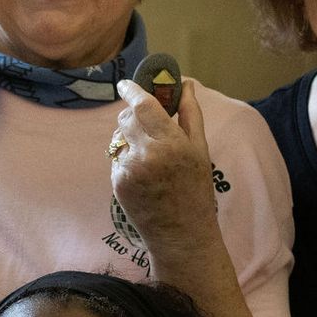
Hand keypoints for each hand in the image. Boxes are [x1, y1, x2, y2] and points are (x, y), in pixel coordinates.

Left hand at [110, 78, 219, 254]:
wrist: (181, 233)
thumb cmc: (196, 190)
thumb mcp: (200, 150)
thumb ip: (190, 114)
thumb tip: (186, 84)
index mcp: (172, 143)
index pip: (143, 105)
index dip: (132, 90)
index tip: (125, 83)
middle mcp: (148, 154)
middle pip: (125, 118)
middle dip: (132, 115)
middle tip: (146, 123)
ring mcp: (129, 169)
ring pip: (118, 137)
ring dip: (129, 137)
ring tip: (150, 156)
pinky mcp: (117, 182)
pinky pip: (116, 158)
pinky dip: (126, 158)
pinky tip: (144, 174)